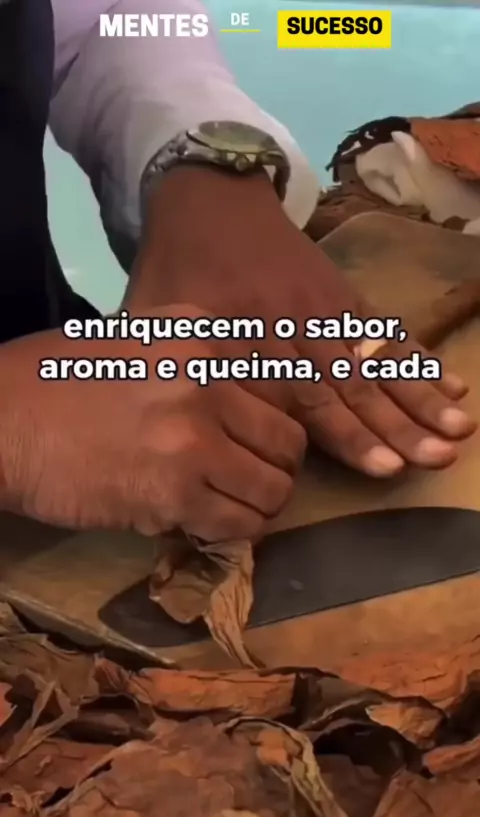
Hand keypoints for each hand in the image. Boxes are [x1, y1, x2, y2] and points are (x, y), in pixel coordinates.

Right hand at [0, 306, 304, 539]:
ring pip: (274, 487)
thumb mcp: (137, 342)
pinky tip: (206, 522)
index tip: (263, 440)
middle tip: (251, 477)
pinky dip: (232, 530)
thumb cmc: (56, 381)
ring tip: (230, 503)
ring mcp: (193, 437)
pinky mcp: (173, 494)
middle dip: (277, 465)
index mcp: (200, 334)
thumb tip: (248, 405)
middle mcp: (207, 379)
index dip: (279, 420)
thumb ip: (198, 363)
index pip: (286, 384)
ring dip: (259, 503)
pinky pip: (239, 524)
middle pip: (289, 438)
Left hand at [129, 166, 476, 476]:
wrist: (209, 197)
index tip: (384, 467)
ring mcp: (324, 307)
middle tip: (435, 457)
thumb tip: (185, 445)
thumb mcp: (153, 324)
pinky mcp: (343, 294)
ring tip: (459, 428)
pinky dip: (418, 358)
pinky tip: (453, 382)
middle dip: (397, 424)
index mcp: (245, 338)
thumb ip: (172, 380)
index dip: (345, 435)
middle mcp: (292, 324)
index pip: (303, 398)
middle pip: (350, 383)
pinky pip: (384, 330)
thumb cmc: (177, 272)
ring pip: (375, 359)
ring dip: (420, 397)